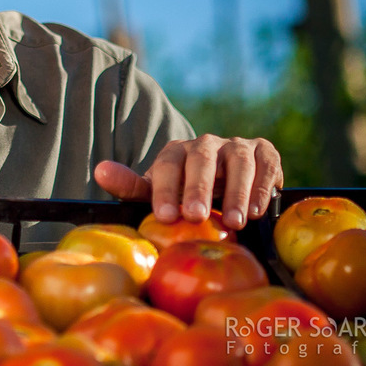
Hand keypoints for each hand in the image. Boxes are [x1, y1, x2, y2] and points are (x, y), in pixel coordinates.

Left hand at [93, 135, 282, 229]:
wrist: (225, 185)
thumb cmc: (184, 194)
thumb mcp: (157, 192)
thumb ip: (130, 186)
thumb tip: (100, 171)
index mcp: (177, 152)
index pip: (168, 164)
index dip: (165, 189)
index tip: (164, 215)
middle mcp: (206, 144)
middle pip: (202, 159)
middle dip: (199, 188)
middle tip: (195, 216)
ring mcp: (236, 146)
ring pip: (238, 160)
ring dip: (237, 190)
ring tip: (235, 221)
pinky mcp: (264, 153)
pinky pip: (266, 162)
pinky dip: (263, 184)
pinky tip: (258, 209)